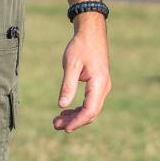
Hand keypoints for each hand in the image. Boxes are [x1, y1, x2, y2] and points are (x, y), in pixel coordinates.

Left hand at [53, 16, 110, 132]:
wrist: (91, 32)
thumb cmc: (81, 46)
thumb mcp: (71, 65)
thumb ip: (68, 86)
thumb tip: (61, 105)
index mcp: (99, 83)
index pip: (90, 110)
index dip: (78, 121)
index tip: (65, 128)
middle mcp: (104, 87)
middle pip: (91, 112)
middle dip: (74, 121)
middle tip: (55, 125)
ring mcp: (102, 86)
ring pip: (90, 108)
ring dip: (75, 116)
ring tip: (57, 120)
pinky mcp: (97, 84)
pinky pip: (90, 101)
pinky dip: (78, 108)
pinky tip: (65, 109)